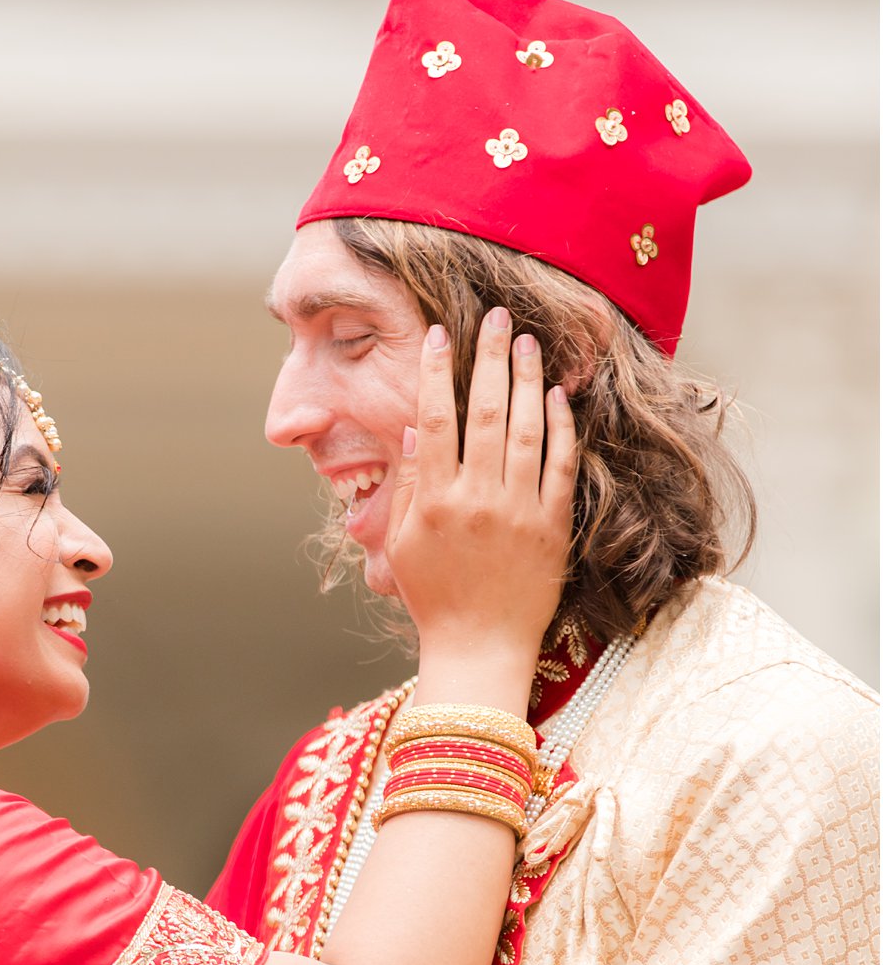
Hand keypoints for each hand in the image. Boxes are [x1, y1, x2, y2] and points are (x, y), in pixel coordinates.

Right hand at [385, 309, 575, 704]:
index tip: (440, 334)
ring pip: (528, 428)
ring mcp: (521, 510)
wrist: (480, 648)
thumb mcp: (403, 544)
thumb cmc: (435, 599)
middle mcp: (479, 498)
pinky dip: (562, 426)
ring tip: (527, 341)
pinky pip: (561, 464)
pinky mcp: (554, 525)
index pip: (436, 417)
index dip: (438, 371)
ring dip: (528, 379)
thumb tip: (415, 428)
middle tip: (497, 316)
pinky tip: (558, 394)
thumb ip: (410, 484)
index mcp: (436, 500)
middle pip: (486, 410)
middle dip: (491, 357)